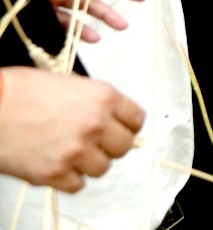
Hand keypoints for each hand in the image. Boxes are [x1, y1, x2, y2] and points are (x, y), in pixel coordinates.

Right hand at [0, 69, 144, 191]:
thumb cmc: (20, 91)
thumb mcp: (69, 84)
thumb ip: (94, 102)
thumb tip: (111, 118)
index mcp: (103, 97)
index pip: (136, 119)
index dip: (126, 126)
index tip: (118, 129)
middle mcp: (94, 124)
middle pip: (124, 147)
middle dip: (110, 146)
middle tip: (94, 143)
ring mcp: (75, 151)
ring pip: (102, 168)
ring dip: (89, 163)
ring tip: (71, 153)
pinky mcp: (53, 173)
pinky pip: (77, 185)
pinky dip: (68, 179)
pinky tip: (56, 164)